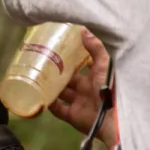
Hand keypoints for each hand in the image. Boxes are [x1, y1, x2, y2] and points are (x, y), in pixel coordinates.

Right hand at [48, 28, 116, 146]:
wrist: (112, 119)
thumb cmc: (109, 89)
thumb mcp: (104, 65)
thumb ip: (95, 48)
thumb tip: (83, 29)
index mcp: (95, 77)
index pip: (81, 66)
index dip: (71, 59)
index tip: (59, 49)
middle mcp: (86, 90)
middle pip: (69, 79)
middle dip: (58, 72)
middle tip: (43, 61)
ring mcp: (79, 103)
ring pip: (61, 93)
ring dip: (51, 87)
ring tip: (37, 76)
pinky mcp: (72, 116)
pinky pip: (57, 110)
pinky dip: (48, 104)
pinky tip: (38, 95)